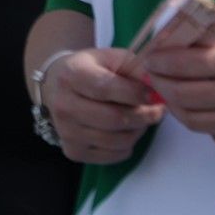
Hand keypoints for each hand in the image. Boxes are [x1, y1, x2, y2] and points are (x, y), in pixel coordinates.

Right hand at [45, 47, 164, 163]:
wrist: (57, 87)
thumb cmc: (91, 70)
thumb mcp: (111, 59)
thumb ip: (136, 67)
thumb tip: (157, 84)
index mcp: (71, 75)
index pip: (105, 88)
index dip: (135, 93)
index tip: (153, 94)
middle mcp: (63, 105)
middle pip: (114, 118)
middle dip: (144, 115)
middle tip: (156, 110)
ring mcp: (66, 131)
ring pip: (118, 140)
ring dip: (138, 131)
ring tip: (139, 119)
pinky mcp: (73, 151)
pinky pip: (114, 155)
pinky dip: (127, 145)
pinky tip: (123, 131)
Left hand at [144, 36, 214, 149]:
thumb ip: (211, 51)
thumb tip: (172, 52)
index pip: (178, 65)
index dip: (157, 62)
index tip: (150, 60)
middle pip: (179, 96)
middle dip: (160, 85)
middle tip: (156, 79)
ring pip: (193, 121)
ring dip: (178, 108)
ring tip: (175, 96)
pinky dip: (206, 124)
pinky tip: (207, 111)